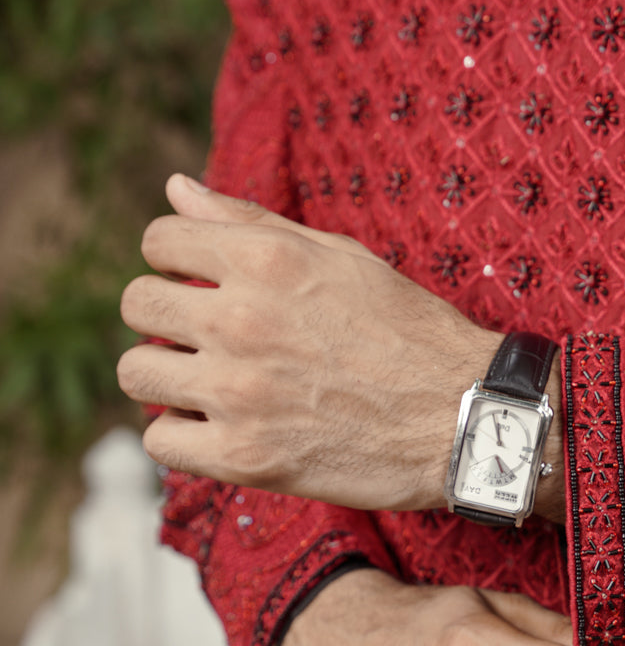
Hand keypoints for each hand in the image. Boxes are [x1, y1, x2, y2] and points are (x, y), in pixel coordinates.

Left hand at [117, 176, 565, 512]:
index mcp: (267, 258)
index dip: (176, 259)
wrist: (466, 418)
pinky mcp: (243, 457)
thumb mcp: (340, 256)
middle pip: (136, 302)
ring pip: (136, 372)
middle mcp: (243, 318)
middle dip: (166, 314)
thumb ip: (250, 220)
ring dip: (166, 374)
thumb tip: (174, 188)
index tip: (203, 281)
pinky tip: (222, 427)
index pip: (158, 240)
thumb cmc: (409, 332)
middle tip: (208, 336)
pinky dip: (183, 435)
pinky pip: (159, 439)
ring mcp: (238, 391)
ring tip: (210, 382)